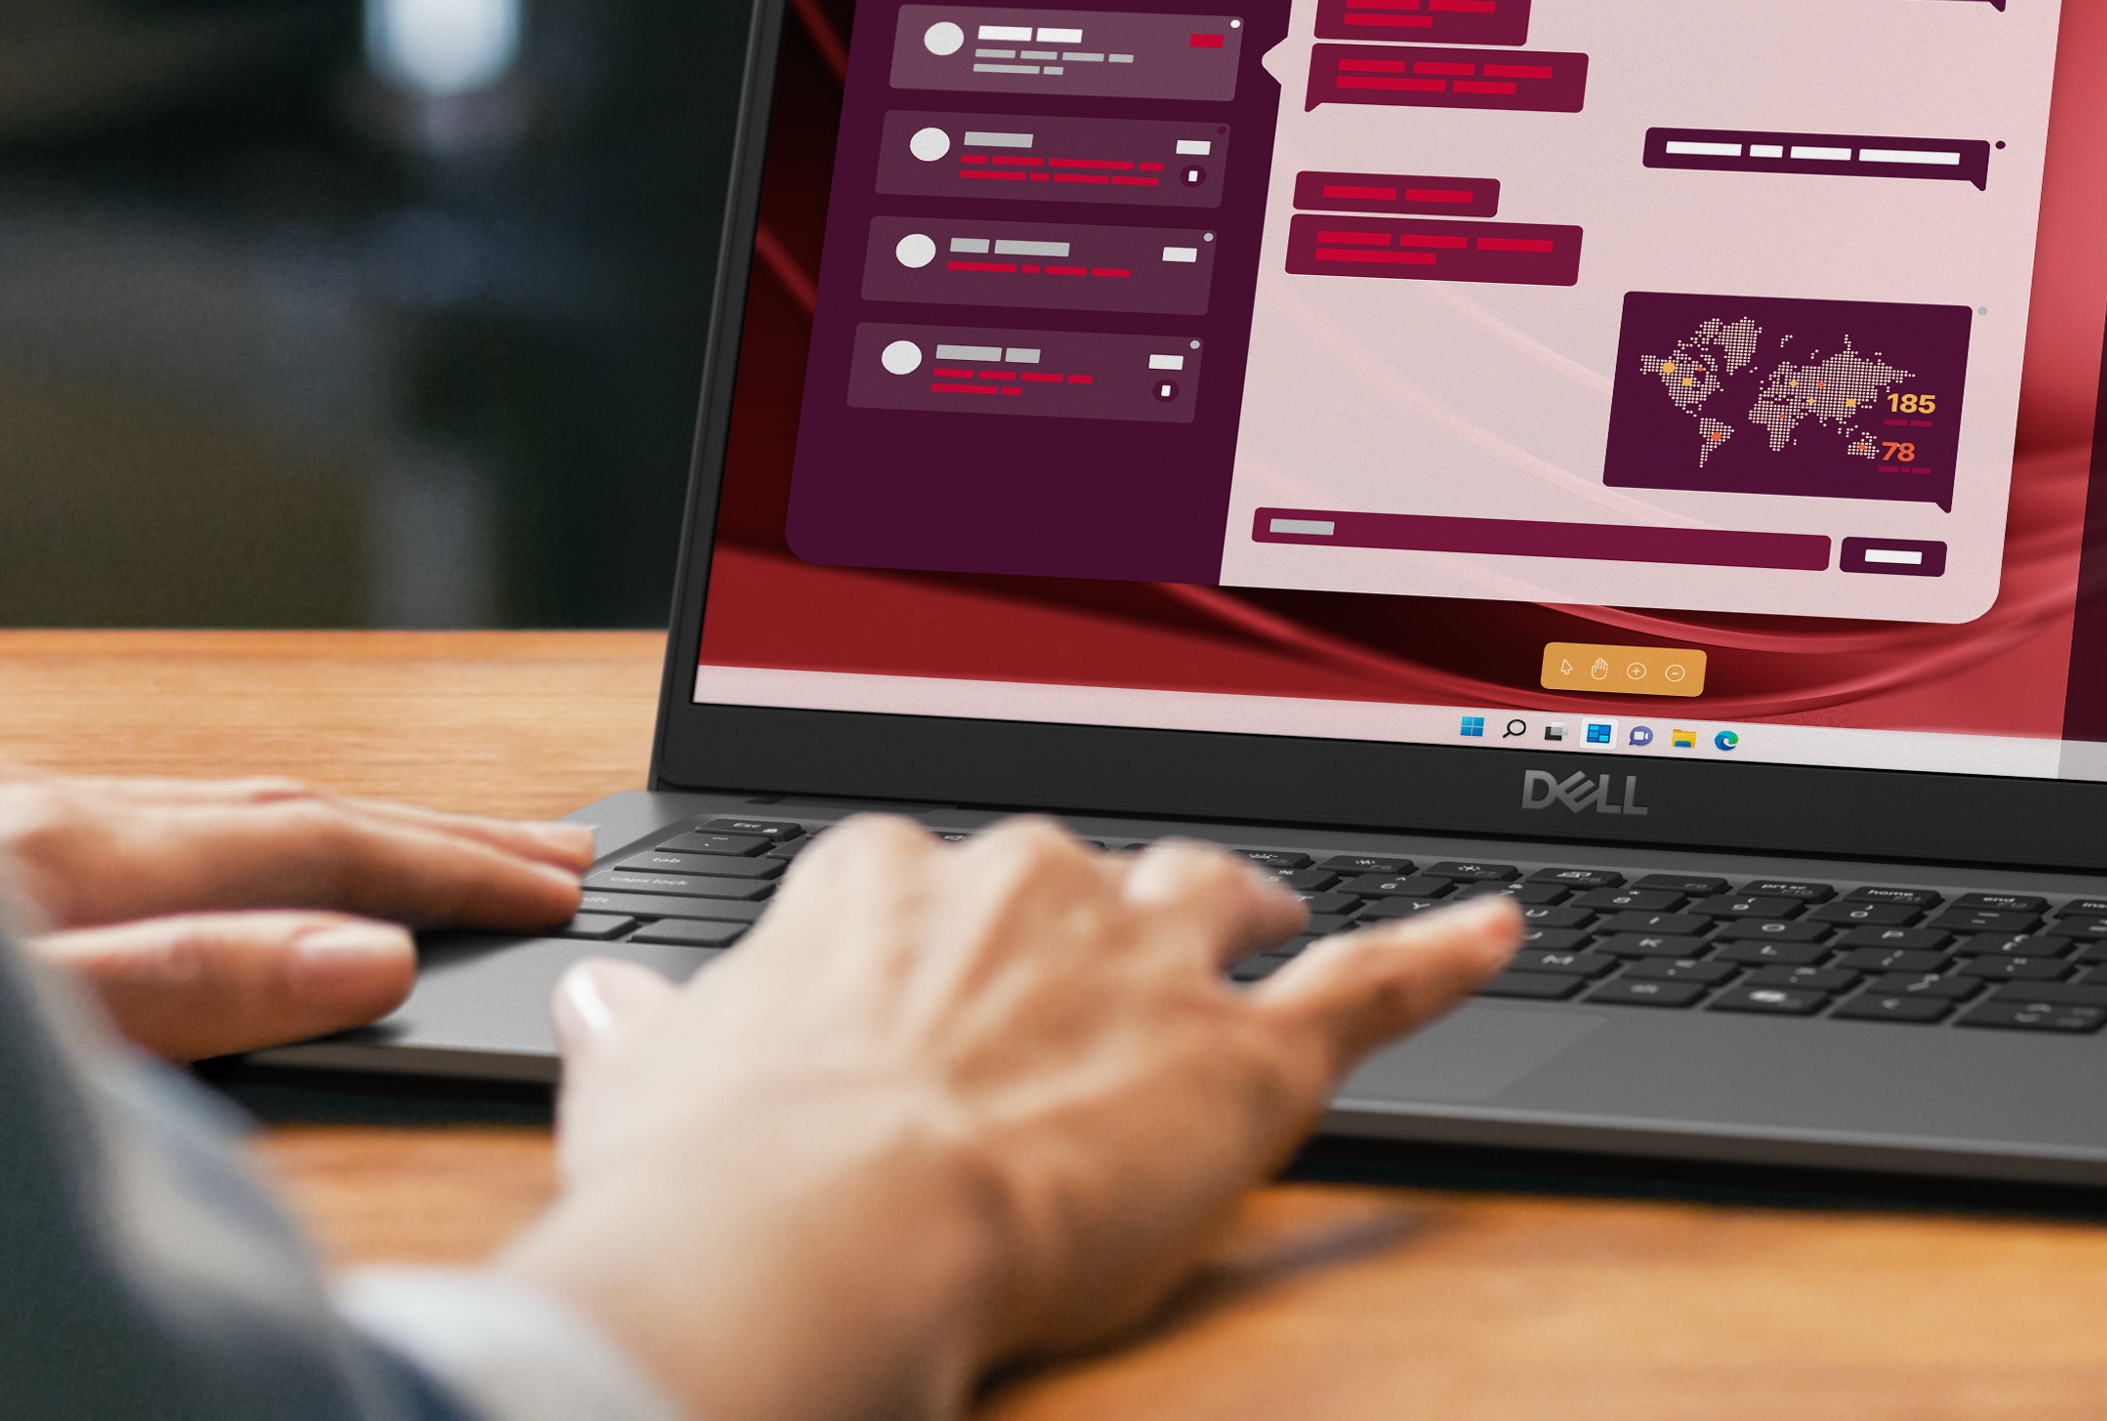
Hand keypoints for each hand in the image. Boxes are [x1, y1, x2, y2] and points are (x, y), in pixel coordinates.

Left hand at [0, 751, 590, 1061]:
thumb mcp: (5, 1024)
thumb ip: (182, 985)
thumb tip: (370, 954)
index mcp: (69, 854)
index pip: (313, 853)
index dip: (447, 871)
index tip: (555, 888)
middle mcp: (39, 805)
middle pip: (284, 808)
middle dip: (433, 830)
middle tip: (557, 849)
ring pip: (209, 804)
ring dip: (341, 826)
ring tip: (430, 843)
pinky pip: (136, 811)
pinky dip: (235, 829)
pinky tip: (229, 851)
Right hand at [495, 815, 1515, 1420]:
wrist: (820, 1232)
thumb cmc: (720, 1172)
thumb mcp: (643, 1077)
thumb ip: (645, 1028)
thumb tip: (610, 1004)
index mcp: (882, 876)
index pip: (936, 878)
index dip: (951, 943)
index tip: (944, 982)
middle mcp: (1025, 880)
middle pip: (1086, 874)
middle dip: (1092, 927)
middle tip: (1081, 1002)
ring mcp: (1143, 955)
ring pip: (1220, 898)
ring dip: (1243, 915)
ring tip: (1263, 929)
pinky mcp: (1243, 1053)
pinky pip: (1369, 985)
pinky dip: (1441, 955)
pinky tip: (1497, 931)